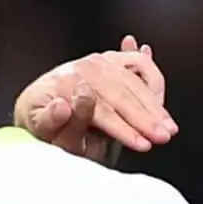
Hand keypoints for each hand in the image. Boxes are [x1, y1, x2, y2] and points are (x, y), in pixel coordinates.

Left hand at [16, 36, 175, 156]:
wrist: (36, 99)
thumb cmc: (36, 116)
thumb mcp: (34, 122)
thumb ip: (48, 119)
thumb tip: (63, 107)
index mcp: (67, 82)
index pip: (102, 109)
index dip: (124, 128)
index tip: (142, 144)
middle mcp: (87, 68)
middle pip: (123, 95)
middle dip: (147, 118)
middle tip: (163, 137)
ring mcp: (101, 61)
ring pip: (135, 82)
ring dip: (155, 105)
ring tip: (169, 127)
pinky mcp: (110, 59)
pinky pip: (137, 64)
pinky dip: (153, 79)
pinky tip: (161, 94)